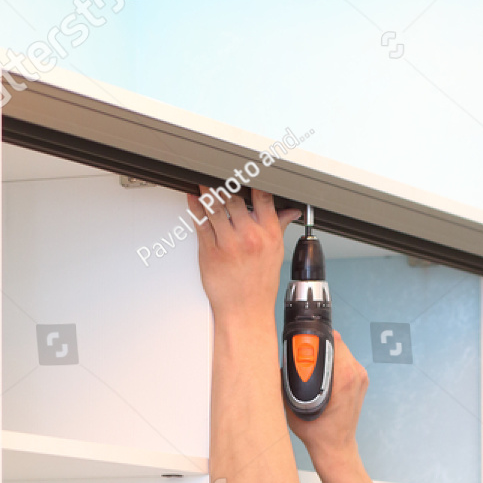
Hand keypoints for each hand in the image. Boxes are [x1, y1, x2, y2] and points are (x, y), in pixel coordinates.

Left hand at [187, 186, 300, 324]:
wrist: (245, 311)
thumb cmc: (259, 284)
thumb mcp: (275, 253)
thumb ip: (279, 226)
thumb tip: (290, 211)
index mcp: (269, 235)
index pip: (263, 197)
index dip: (253, 180)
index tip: (245, 171)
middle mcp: (249, 237)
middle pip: (235, 198)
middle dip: (226, 183)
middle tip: (219, 173)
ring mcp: (228, 244)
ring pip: (215, 207)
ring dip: (207, 191)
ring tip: (204, 182)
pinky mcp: (210, 252)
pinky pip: (200, 223)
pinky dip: (195, 207)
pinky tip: (193, 199)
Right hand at [286, 331, 367, 469]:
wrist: (335, 448)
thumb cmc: (316, 430)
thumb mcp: (294, 404)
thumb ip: (287, 379)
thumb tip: (281, 358)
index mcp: (344, 376)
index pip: (331, 340)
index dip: (315, 338)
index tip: (301, 342)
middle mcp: (356, 373)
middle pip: (337, 343)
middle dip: (318, 345)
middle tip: (303, 355)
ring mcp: (361, 376)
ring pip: (342, 351)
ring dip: (326, 354)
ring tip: (312, 366)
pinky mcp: (361, 380)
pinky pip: (346, 361)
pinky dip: (333, 363)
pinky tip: (322, 374)